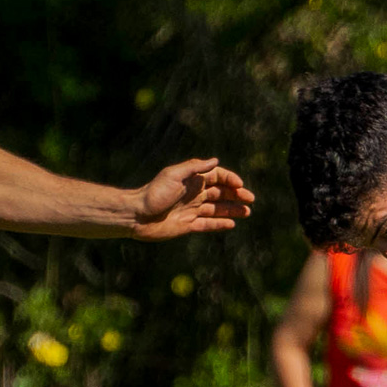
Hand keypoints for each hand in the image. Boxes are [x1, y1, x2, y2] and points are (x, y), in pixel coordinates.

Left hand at [132, 158, 254, 240]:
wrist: (136, 215)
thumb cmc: (153, 193)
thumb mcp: (173, 175)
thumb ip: (194, 167)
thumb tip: (215, 161)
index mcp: (191, 180)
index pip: (216, 177)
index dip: (230, 179)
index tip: (240, 185)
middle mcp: (194, 194)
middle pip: (220, 193)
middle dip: (236, 195)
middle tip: (251, 199)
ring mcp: (191, 210)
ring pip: (217, 209)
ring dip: (233, 210)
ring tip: (247, 212)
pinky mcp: (188, 225)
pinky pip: (208, 224)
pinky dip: (220, 223)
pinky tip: (232, 224)